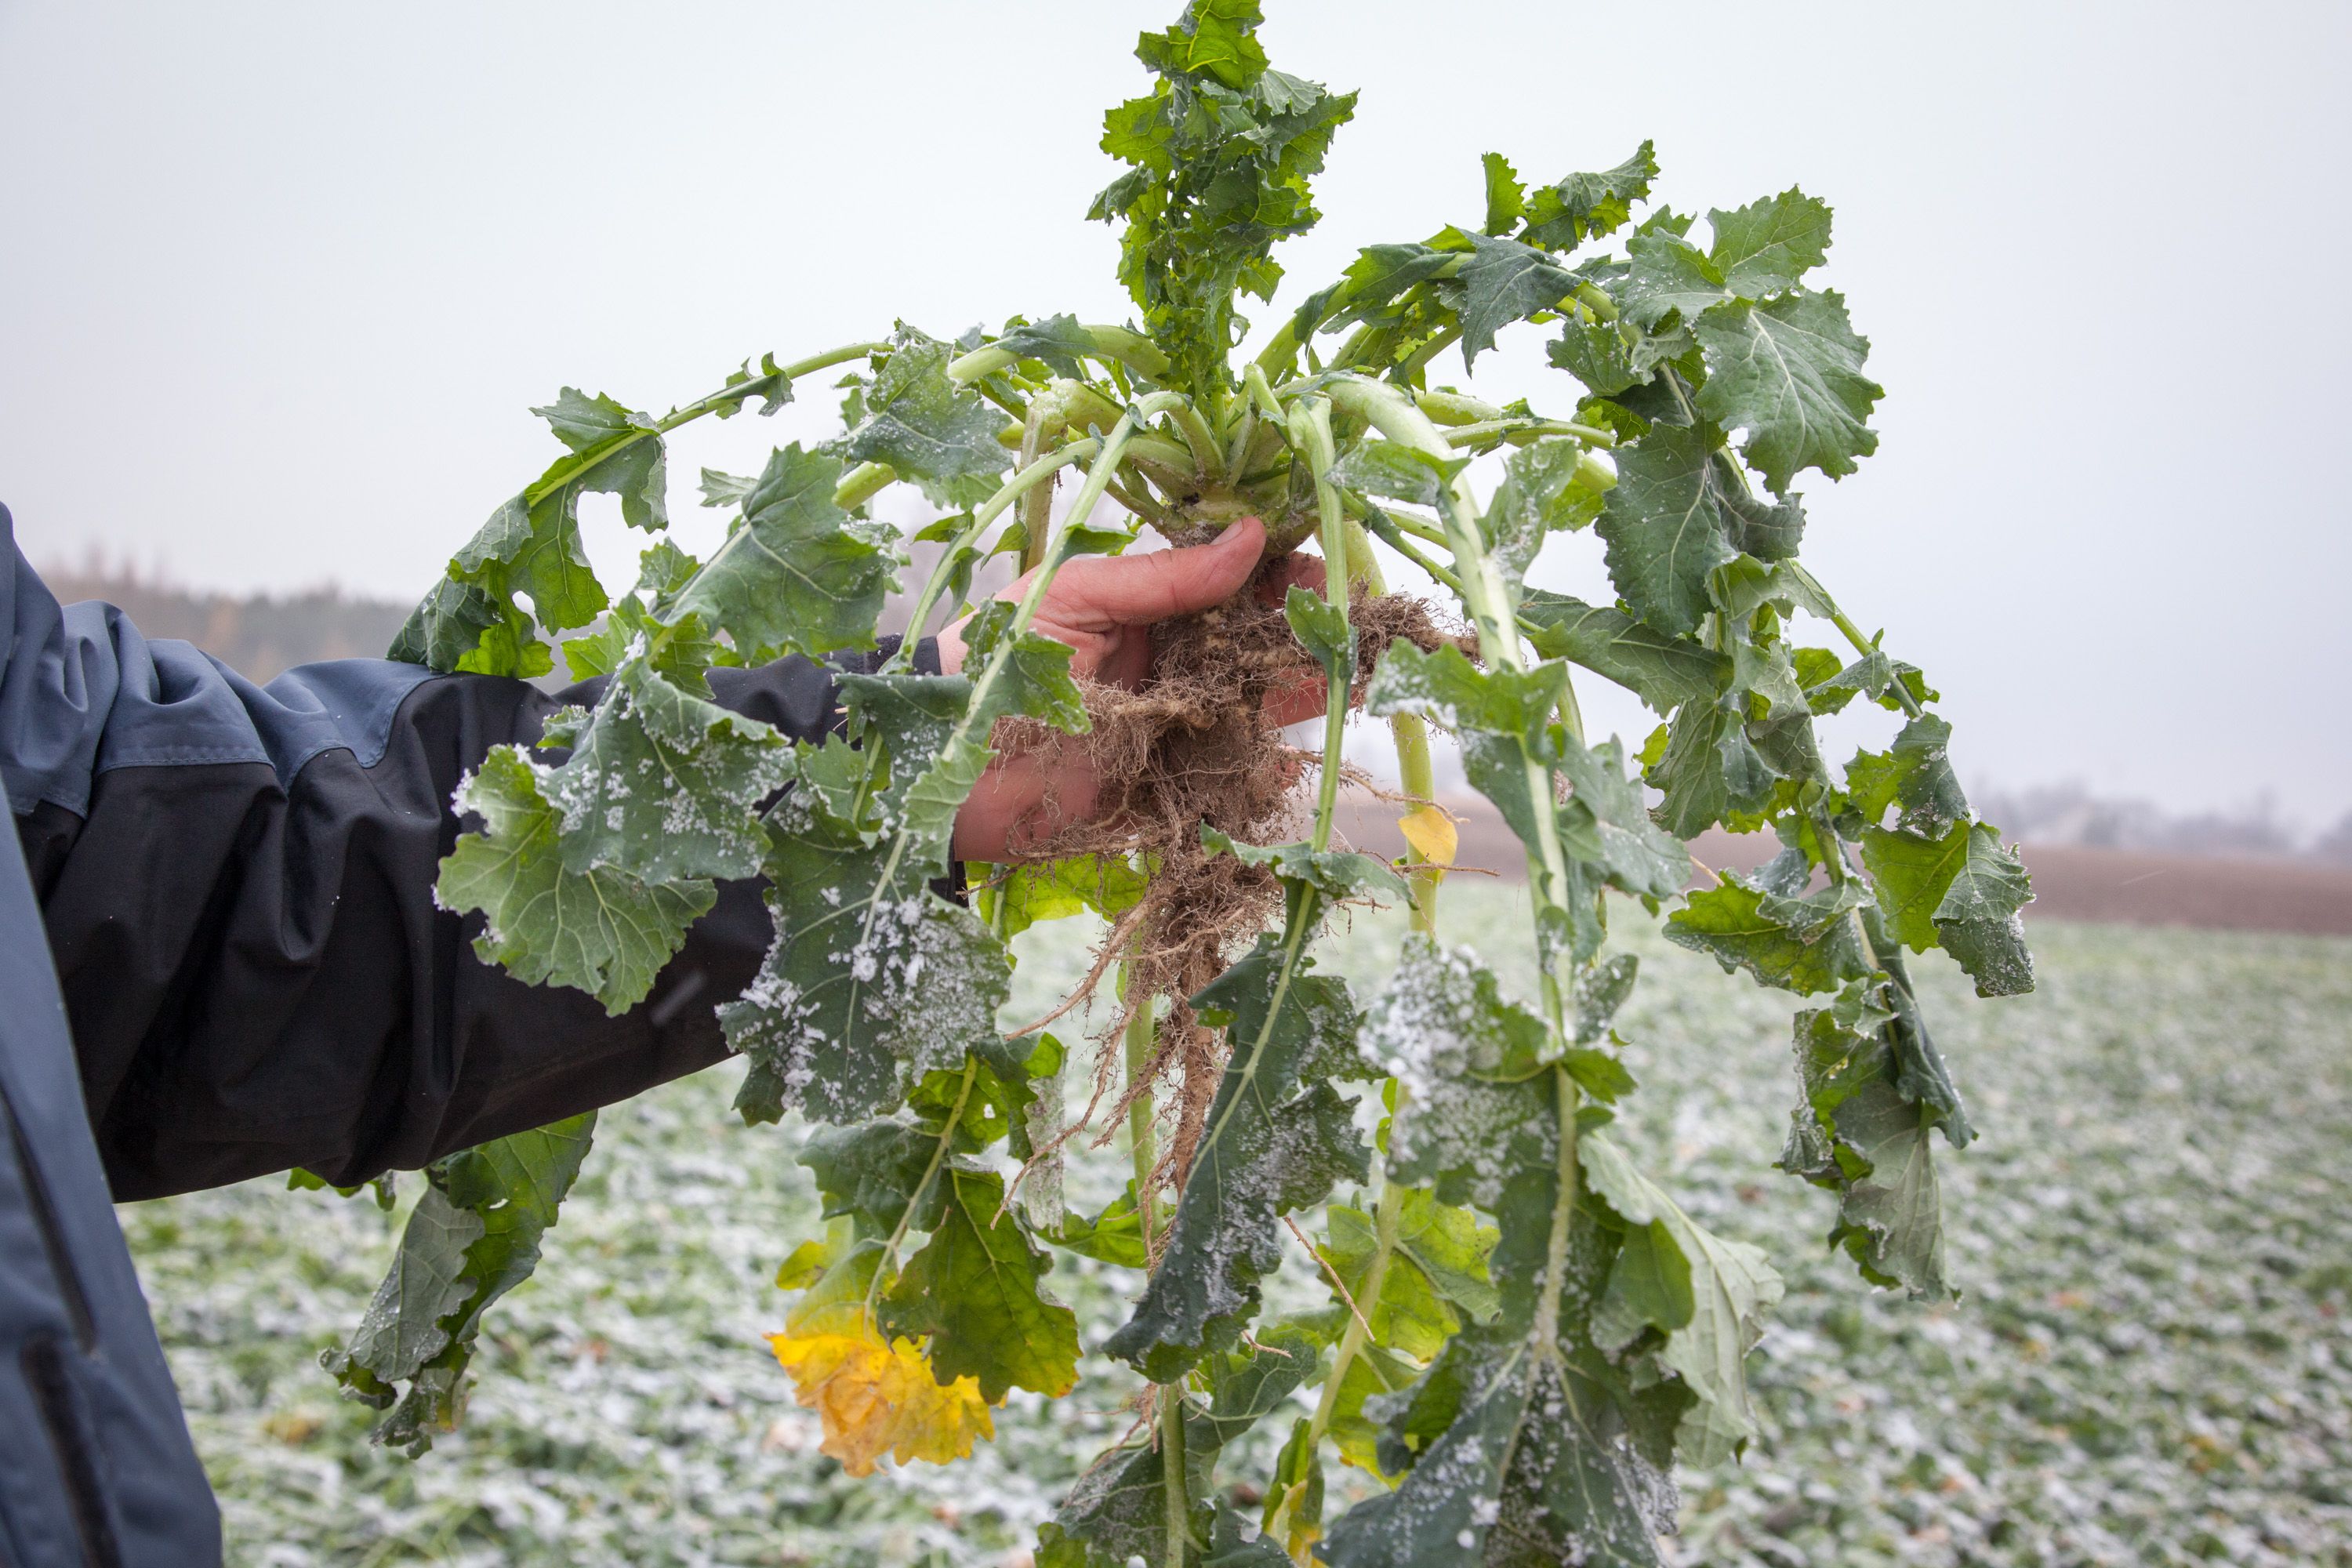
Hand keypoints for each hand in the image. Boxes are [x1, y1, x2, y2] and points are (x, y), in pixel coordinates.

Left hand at [938, 516, 1324, 861]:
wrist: (944, 773)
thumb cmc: (997, 665)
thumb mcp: (1077, 597)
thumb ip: (1164, 576)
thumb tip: (1251, 534)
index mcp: (1145, 607)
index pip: (1230, 580)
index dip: (1282, 572)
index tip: (1332, 565)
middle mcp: (1167, 663)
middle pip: (1255, 645)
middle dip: (1309, 634)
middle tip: (1363, 626)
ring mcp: (1172, 726)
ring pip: (1254, 708)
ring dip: (1302, 697)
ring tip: (1352, 682)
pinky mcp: (1167, 787)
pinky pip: (1229, 780)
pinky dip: (1263, 776)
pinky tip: (1291, 766)